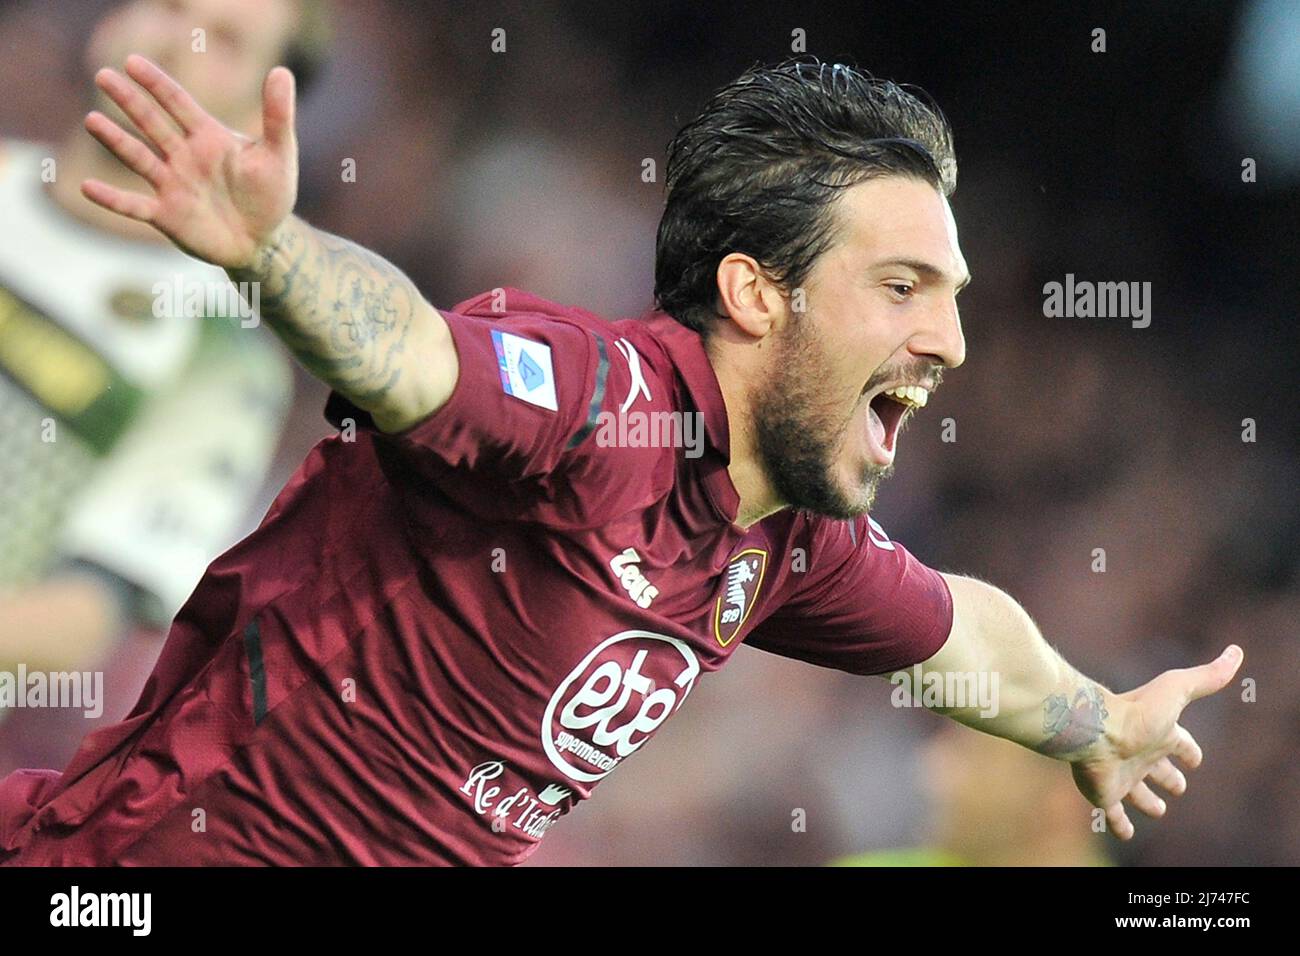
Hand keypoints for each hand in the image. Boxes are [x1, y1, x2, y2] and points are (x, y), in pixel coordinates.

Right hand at [81, 53, 297, 269]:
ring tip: (91, 120)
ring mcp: (172, 185)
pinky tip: (87, 188)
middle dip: (129, 101)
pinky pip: (133, 205)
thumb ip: (278, 116)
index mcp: (208, 137)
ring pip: (138, 158)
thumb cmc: (270, 194)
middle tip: (103, 76)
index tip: (133, 63)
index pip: (178, 104)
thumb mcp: (279, 154)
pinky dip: (112, 198)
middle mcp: (184, 157)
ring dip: (115, 140)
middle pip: (151, 123)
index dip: (157, 84)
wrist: (263, 240)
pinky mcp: (166, 215)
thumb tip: (282, 71)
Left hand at [1070, 644, 1242, 839]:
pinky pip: (1114, 815)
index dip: (1189, 751)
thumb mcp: (1176, 690)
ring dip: (1148, 802)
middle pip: (1159, 769)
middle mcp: (1139, 755)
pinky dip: (1120, 825)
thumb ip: (1206, 677)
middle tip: (1178, 785)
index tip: (1195, 758)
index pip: (1180, 744)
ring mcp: (1121, 775)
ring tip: (1159, 809)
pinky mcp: (1105, 794)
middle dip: (1170, 777)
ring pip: (1138, 793)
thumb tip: (1235, 653)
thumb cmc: (1135, 711)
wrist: (1093, 730)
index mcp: (1158, 734)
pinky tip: (1125, 833)